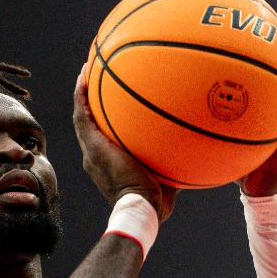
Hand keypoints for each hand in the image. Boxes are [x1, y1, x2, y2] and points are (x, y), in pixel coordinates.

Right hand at [73, 68, 175, 221]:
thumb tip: (195, 146)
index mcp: (108, 163)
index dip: (102, 120)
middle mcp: (94, 156)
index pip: (102, 137)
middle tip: (93, 80)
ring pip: (81, 117)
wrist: (142, 206)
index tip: (107, 104)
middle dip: (89, 102)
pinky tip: (84, 77)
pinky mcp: (92, 146)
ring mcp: (91, 151)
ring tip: (85, 71)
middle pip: (88, 124)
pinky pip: (82, 116)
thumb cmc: (157, 200)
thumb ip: (172, 160)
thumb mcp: (165, 175)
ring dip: (81, 94)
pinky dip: (81, 96)